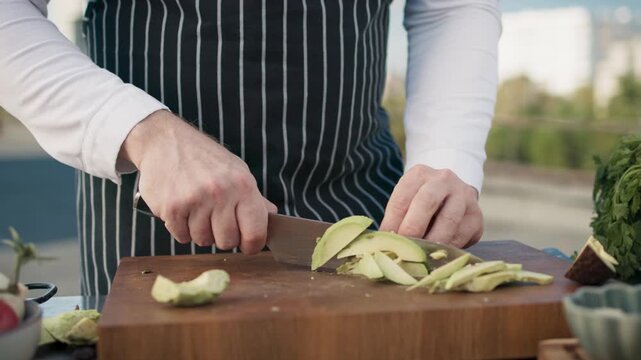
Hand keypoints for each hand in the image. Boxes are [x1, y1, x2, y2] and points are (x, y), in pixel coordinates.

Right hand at [119, 110, 276, 253]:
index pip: (255, 232)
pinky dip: (181, 229)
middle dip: (223, 237)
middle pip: (227, 242)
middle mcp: (221, 192)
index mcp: (243, 185)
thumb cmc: (204, 158)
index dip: (253, 245)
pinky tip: (182, 210)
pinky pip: (181, 237)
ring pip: (203, 240)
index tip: (247, 246)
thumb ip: (254, 197)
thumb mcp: (236, 171)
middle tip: (216, 222)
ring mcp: (195, 200)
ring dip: (200, 232)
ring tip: (197, 211)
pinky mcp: (171, 207)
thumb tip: (274, 216)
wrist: (165, 141)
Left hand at [380, 165, 481, 247]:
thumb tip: (383, 245)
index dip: (392, 222)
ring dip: (432, 242)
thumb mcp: (406, 201)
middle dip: (413, 228)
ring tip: (420, 256)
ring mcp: (464, 196)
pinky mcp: (476, 216)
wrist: (452, 195)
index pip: (402, 197)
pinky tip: (437, 255)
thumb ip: (396, 219)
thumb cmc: (419, 203)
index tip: (386, 241)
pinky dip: (447, 248)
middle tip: (404, 248)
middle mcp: (443, 180)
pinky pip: (462, 235)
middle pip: (427, 201)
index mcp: (419, 174)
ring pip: (449, 221)